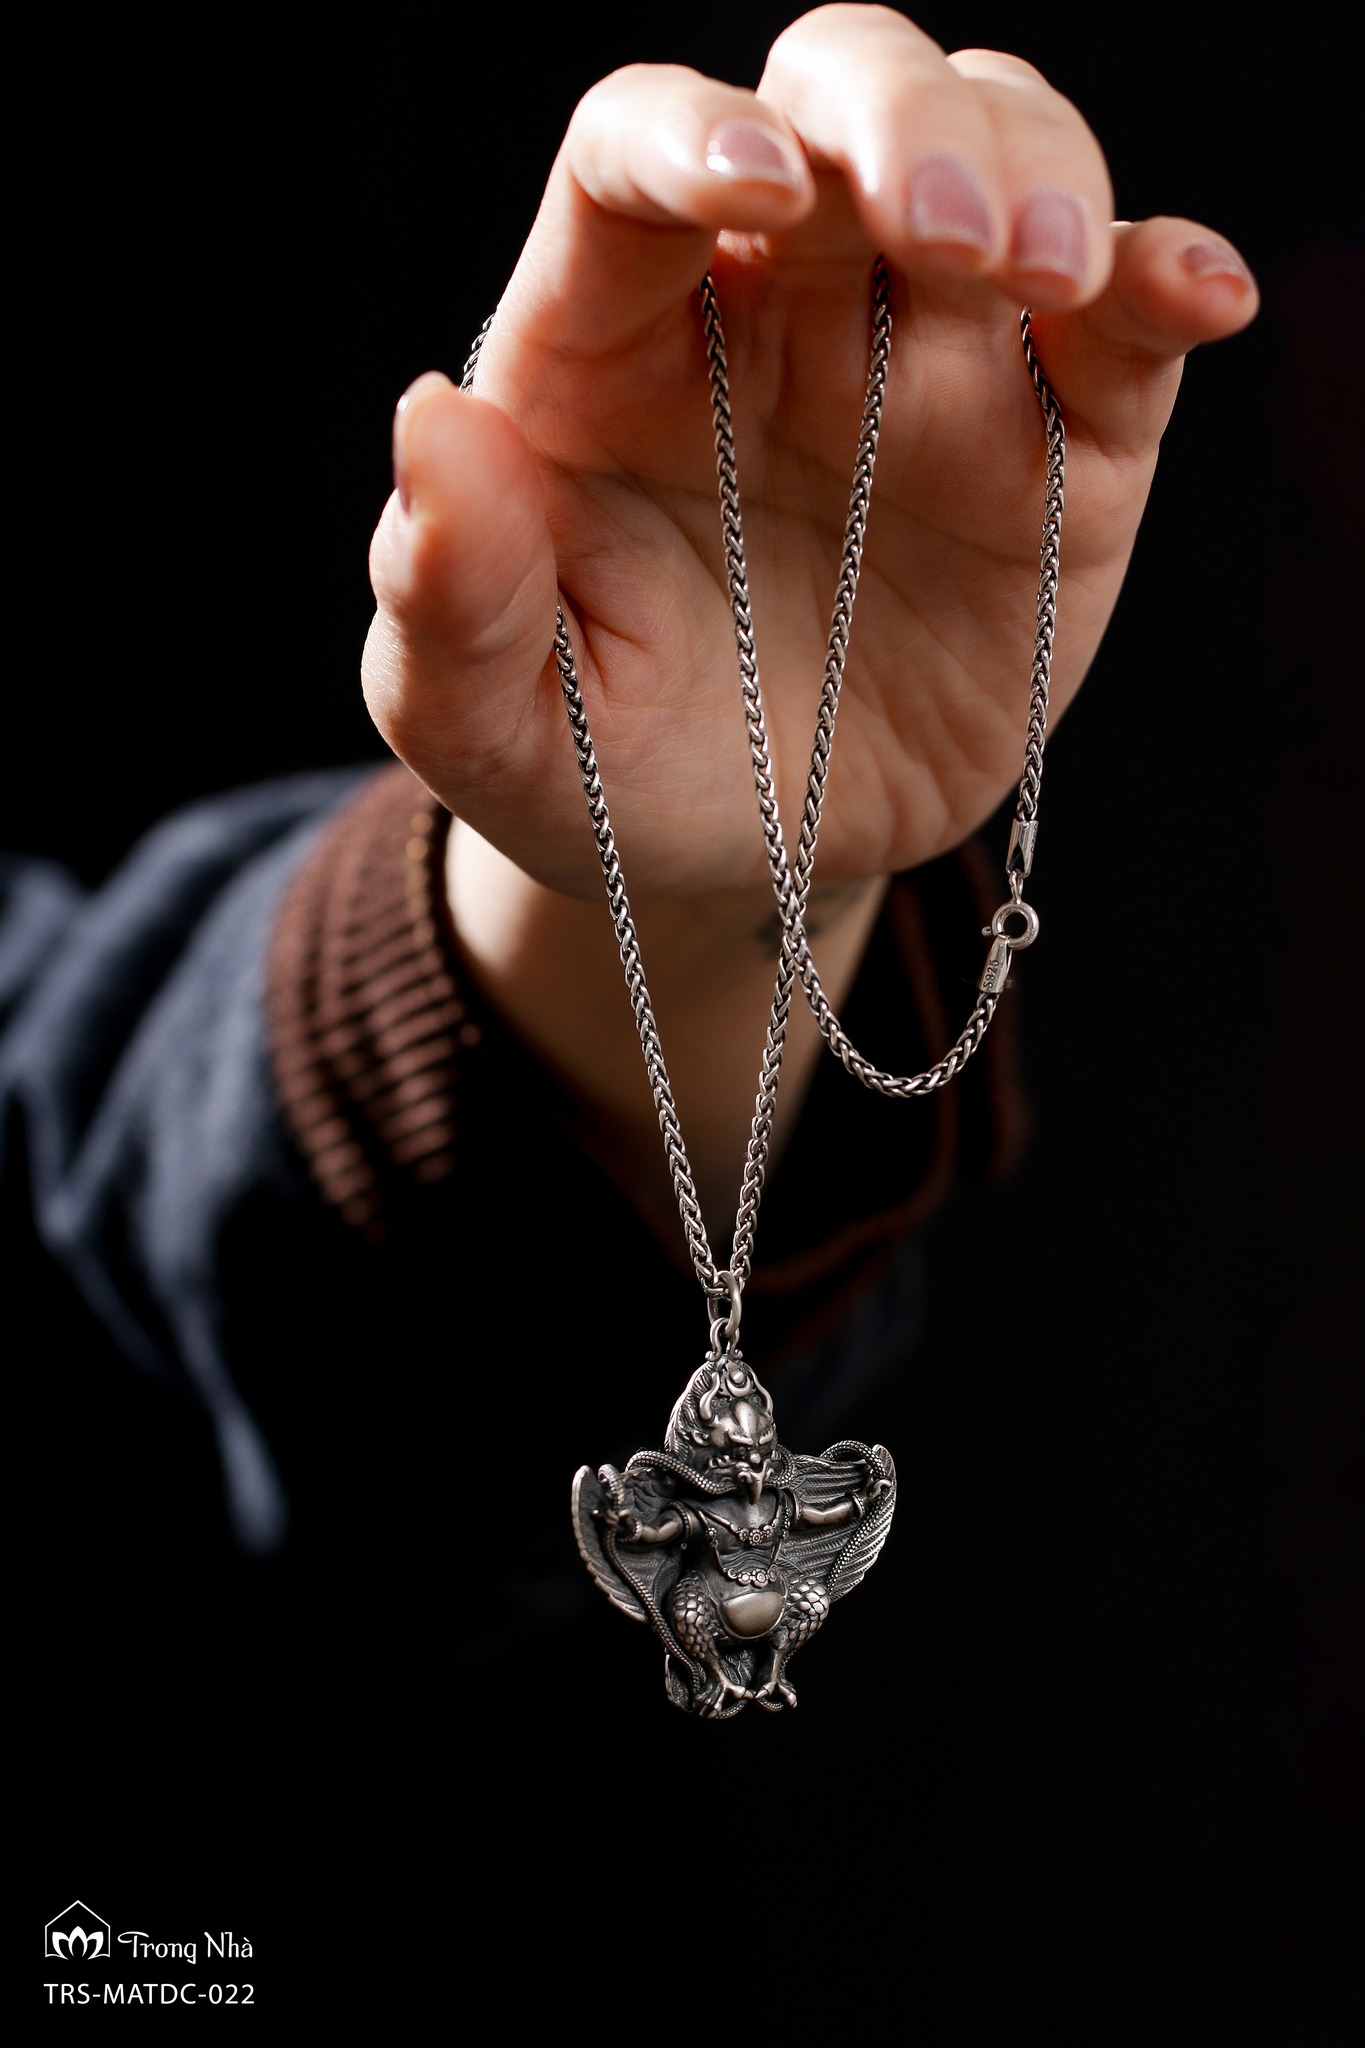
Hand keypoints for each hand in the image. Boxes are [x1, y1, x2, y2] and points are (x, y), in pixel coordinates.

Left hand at [363, 5, 1255, 905]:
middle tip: (941, 241)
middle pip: (842, 93)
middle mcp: (776, 313)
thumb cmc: (601, 769)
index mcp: (611, 344)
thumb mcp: (489, 728)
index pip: (637, 157)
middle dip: (902, 123)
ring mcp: (926, 370)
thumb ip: (449, 597)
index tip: (751, 189)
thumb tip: (436, 420)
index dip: (692, 132)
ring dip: (1039, 176)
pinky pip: (1124, 335)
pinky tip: (1197, 295)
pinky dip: (1170, 283)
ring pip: (1003, 154)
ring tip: (1047, 279)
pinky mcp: (1055, 456)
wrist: (750, 862)